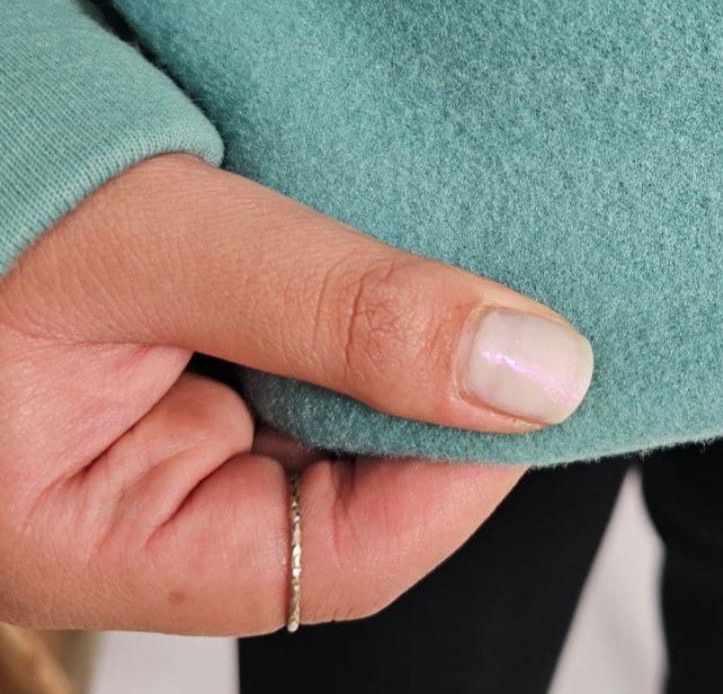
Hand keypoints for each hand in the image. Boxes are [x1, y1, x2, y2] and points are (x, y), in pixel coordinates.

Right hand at [0, 153, 592, 634]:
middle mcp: (146, 496)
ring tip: (465, 274)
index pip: (342, 557)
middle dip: (440, 406)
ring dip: (404, 351)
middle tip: (522, 314)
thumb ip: (342, 312)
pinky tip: (397, 257)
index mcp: (102, 533)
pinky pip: (307, 360)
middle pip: (352, 490)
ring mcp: (170, 428)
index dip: (461, 475)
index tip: (542, 379)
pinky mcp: (192, 363)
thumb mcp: (164, 243)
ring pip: (339, 420)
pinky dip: (362, 314)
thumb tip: (532, 371)